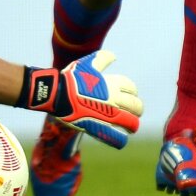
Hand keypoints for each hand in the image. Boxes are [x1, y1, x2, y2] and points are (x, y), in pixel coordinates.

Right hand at [22, 49, 142, 148]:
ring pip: (131, 123)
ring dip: (133, 125)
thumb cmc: (72, 78)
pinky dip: (121, 140)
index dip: (132, 91)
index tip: (129, 94)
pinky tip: (121, 139)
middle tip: (134, 111)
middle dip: (137, 109)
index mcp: (113, 84)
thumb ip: (102, 58)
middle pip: (136, 106)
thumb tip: (114, 56)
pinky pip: (116, 138)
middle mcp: (114, 100)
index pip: (131, 88)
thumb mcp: (87, 63)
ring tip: (131, 127)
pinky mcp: (99, 128)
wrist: (58, 94)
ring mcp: (108, 116)